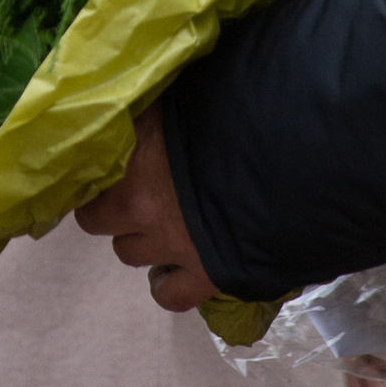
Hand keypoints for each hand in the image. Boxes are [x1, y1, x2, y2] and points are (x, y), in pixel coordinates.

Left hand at [75, 106, 221, 316]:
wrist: (297, 160)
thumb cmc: (242, 114)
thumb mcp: (188, 96)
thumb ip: (159, 105)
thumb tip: (145, 92)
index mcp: (133, 154)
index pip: (88, 166)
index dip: (100, 167)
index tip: (115, 161)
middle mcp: (139, 204)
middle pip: (98, 218)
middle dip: (115, 206)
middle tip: (139, 193)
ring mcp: (168, 244)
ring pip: (128, 252)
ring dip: (141, 239)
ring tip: (165, 226)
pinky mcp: (203, 276)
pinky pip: (169, 294)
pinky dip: (168, 284)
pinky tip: (174, 271)